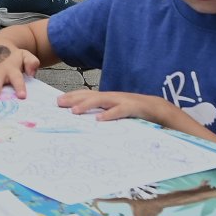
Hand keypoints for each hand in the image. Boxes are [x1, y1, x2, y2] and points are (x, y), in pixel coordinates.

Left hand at [56, 89, 173, 126]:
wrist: (158, 109)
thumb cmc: (134, 112)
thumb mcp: (116, 110)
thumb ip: (103, 112)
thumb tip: (88, 121)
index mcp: (108, 98)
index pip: (87, 94)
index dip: (72, 96)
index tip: (57, 100)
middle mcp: (112, 97)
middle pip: (90, 95)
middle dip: (73, 98)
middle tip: (58, 103)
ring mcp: (122, 101)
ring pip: (102, 100)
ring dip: (87, 105)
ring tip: (74, 111)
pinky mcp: (133, 108)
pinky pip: (120, 111)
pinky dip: (110, 114)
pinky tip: (100, 120)